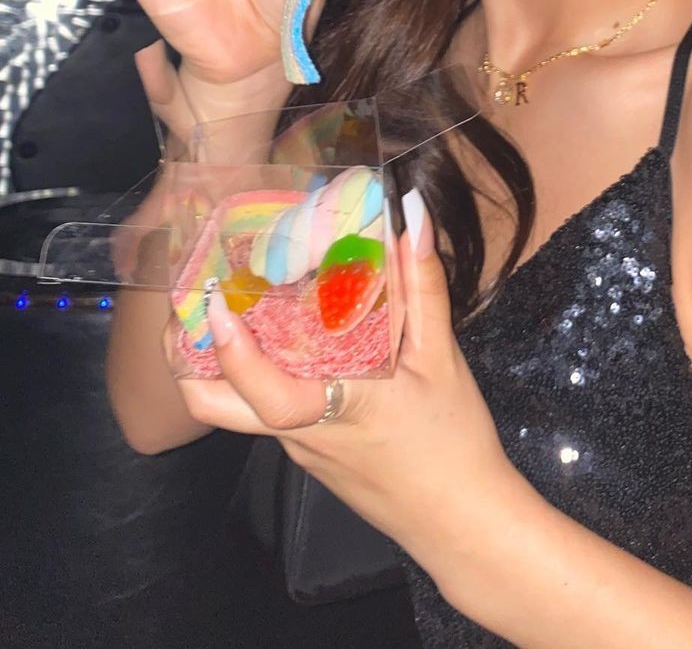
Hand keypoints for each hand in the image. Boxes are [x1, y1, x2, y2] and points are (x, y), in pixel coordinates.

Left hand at [164, 189, 514, 572]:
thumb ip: (422, 285)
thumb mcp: (441, 357)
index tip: (215, 303)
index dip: (233, 350)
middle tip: (190, 297)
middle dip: (185, 356)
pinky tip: (283, 337)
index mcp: (332, 407)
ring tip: (225, 304)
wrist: (460, 522)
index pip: (264, 391)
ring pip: (235, 407)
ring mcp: (298, 447)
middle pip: (214, 407)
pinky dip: (256, 372)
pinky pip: (267, 410)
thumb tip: (409, 213)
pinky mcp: (308, 454)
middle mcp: (299, 431)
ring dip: (217, 361)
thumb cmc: (452, 441)